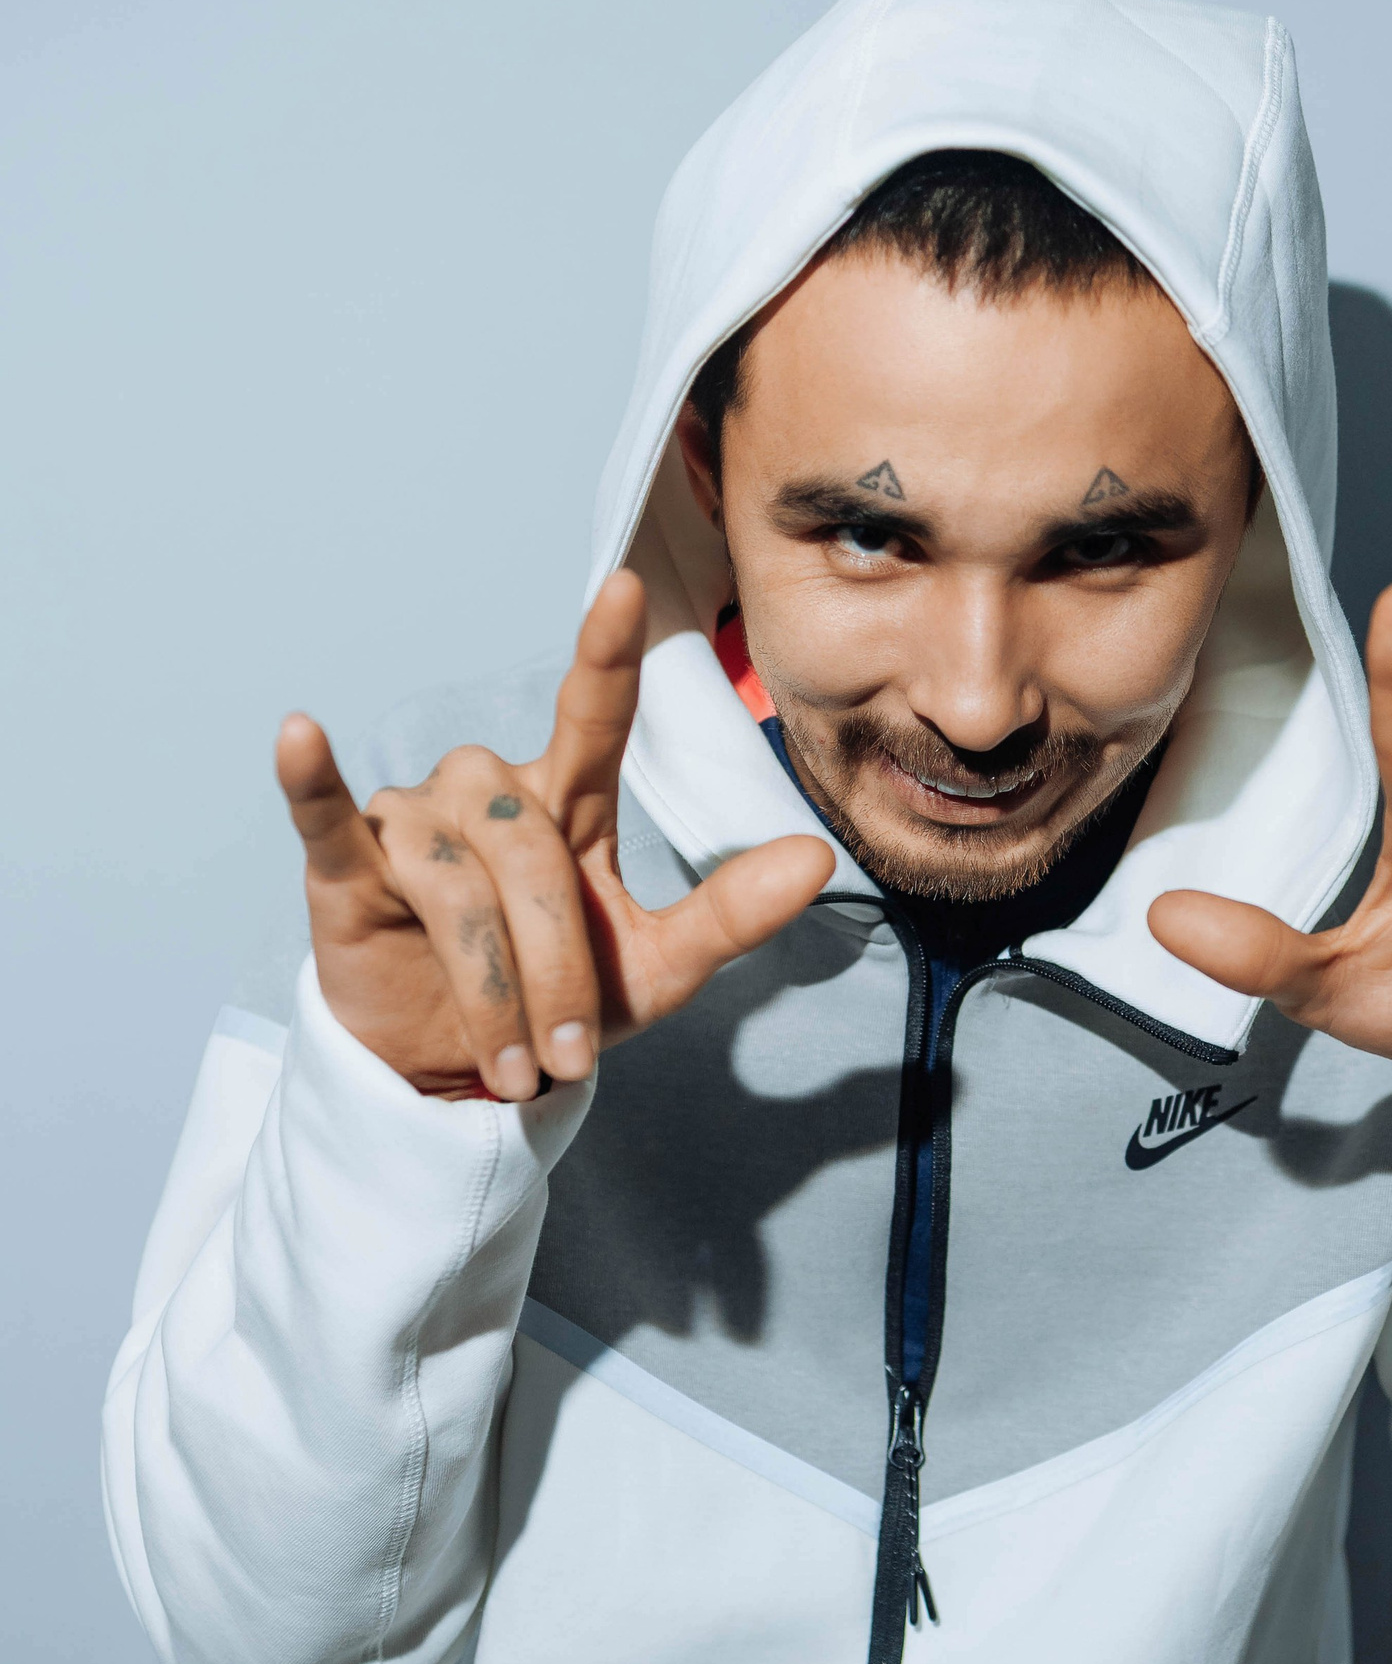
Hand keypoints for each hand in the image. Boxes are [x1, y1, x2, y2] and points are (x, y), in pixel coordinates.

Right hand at [276, 573, 833, 1099]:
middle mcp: (487, 791)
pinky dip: (312, 779)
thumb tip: (819, 859)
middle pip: (529, 852)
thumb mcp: (657, 969)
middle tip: (564, 1061)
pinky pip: (328, 814)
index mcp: (565, 800)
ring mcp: (414, 822)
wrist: (460, 1076)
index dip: (604, 653)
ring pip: (458, 881)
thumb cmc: (557, 1006)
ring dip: (490, 985)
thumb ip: (731, 912)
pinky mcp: (347, 864)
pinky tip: (300, 735)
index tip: (626, 587)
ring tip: (510, 1062)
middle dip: (553, 970)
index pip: (592, 713)